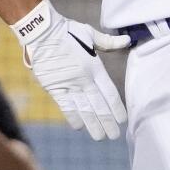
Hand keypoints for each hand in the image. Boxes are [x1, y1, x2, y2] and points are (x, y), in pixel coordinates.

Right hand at [10, 0, 128, 140]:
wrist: (41, 32)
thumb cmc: (67, 31)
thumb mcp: (90, 33)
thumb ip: (108, 42)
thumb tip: (127, 40)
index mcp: (94, 67)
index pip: (109, 93)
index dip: (116, 108)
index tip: (122, 120)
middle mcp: (84, 79)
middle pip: (99, 105)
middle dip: (107, 122)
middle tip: (114, 135)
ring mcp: (69, 85)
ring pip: (84, 109)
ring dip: (92, 124)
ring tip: (100, 137)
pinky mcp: (54, 88)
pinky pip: (66, 106)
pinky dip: (73, 117)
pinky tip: (79, 127)